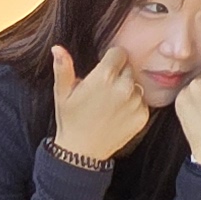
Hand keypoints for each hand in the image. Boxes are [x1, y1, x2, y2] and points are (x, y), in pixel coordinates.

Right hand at [47, 44, 152, 169]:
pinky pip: (142, 101)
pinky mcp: (143, 116)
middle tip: (103, 90)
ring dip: (126, 90)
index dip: (110, 60)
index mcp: (104, 76)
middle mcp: (124, 87)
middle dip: (118, 74)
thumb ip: (63, 67)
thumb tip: (57, 47)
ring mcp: (135, 102)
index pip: (119, 53)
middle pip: (128, 67)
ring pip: (136, 84)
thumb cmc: (70, 119)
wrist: (82, 153)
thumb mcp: (62, 92)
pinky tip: (118, 114)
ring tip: (110, 104)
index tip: (102, 71)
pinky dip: (133, 105)